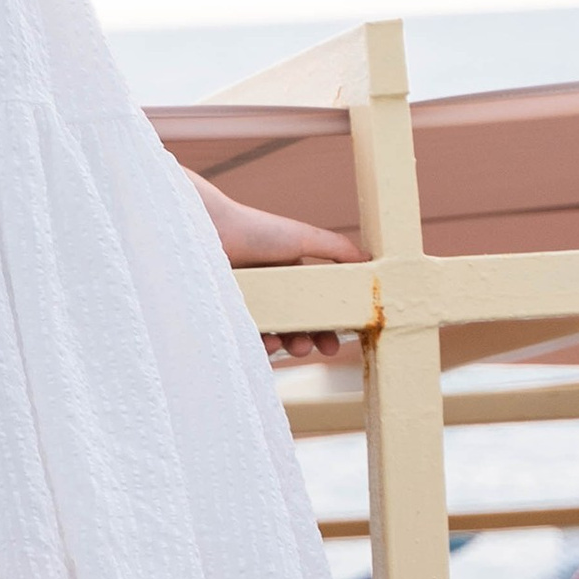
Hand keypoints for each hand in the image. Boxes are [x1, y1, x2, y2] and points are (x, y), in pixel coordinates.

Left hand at [184, 172, 365, 363]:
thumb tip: (370, 261)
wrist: (208, 232)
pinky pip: (247, 338)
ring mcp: (246, 304)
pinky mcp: (227, 315)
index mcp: (287, 274)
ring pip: (272, 334)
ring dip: (288, 346)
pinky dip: (261, 344)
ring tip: (296, 347)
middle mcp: (267, 290)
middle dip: (311, 340)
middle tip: (321, 349)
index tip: (338, 343)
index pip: (313, 307)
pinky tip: (269, 343)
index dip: (327, 326)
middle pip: (294, 325)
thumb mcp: (304, 237)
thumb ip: (338, 249)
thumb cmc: (254, 229)